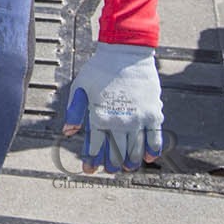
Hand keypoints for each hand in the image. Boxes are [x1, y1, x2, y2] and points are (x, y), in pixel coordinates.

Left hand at [61, 42, 163, 173]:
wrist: (126, 53)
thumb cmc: (100, 69)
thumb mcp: (80, 87)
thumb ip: (74, 111)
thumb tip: (68, 132)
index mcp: (99, 116)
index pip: (95, 145)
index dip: (91, 160)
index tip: (89, 170)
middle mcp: (119, 121)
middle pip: (115, 151)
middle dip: (110, 163)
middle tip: (109, 170)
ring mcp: (138, 119)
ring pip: (135, 149)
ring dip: (130, 161)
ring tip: (126, 168)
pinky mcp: (153, 114)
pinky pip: (155, 138)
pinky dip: (152, 150)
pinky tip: (148, 158)